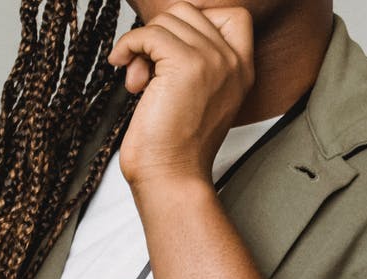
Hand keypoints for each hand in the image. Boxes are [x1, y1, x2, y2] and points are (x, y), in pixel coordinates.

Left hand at [108, 2, 254, 188]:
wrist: (172, 175)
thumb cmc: (175, 144)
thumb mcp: (197, 94)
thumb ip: (193, 60)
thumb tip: (160, 30)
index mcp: (243, 70)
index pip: (234, 15)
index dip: (197, 19)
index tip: (172, 45)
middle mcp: (233, 62)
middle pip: (189, 11)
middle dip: (159, 34)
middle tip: (147, 69)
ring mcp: (213, 61)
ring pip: (167, 20)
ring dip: (141, 44)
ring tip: (139, 80)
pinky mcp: (186, 65)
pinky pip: (148, 33)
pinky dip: (128, 46)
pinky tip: (124, 69)